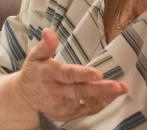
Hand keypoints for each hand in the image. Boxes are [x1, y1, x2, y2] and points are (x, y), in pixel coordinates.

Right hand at [12, 29, 127, 121]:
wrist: (25, 100)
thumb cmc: (33, 74)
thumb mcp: (35, 57)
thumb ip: (45, 46)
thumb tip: (49, 32)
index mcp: (49, 76)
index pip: (68, 75)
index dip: (83, 75)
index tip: (97, 73)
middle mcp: (57, 92)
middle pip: (80, 91)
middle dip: (101, 89)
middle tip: (118, 85)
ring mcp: (64, 105)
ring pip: (87, 102)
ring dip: (106, 96)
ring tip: (121, 89)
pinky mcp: (70, 114)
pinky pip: (88, 110)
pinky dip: (102, 104)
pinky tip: (113, 96)